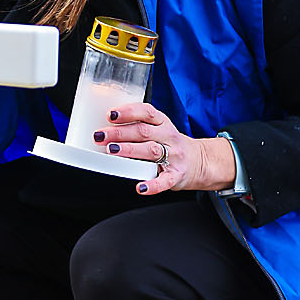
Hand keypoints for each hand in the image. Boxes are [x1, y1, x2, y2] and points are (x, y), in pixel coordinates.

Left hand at [93, 102, 236, 197]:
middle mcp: (169, 137)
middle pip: (143, 131)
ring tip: (113, 150)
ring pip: (151, 151)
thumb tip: (107, 128)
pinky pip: (164, 180)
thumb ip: (139, 126)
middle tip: (101, 135)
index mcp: (163, 123)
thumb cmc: (171, 145)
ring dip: (130, 150)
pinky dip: (151, 185)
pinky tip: (140, 187)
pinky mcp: (176, 175)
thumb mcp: (159, 129)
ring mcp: (174, 156)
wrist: (199, 162)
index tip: (111, 114)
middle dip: (120, 133)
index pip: (146, 112)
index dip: (128, 112)